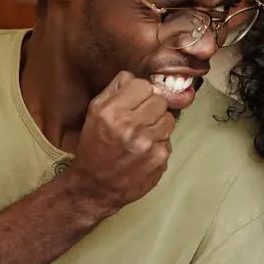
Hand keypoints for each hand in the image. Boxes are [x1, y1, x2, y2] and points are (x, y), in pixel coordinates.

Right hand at [67, 71, 174, 217]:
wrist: (95, 186)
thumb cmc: (94, 147)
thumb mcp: (94, 113)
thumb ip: (114, 90)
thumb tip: (133, 76)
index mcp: (111, 112)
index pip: (143, 85)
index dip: (141, 92)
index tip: (135, 101)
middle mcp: (130, 127)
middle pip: (160, 100)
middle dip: (152, 107)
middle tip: (141, 118)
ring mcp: (147, 144)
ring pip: (169, 119)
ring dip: (159, 125)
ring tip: (143, 134)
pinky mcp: (159, 159)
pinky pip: (168, 140)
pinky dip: (159, 143)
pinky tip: (145, 150)